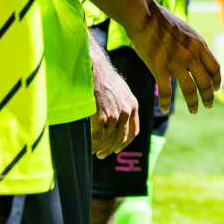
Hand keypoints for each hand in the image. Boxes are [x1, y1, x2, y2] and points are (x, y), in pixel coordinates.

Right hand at [89, 42, 138, 158]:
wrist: (94, 68)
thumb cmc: (104, 78)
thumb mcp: (121, 91)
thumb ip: (123, 105)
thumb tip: (119, 120)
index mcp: (133, 106)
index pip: (134, 131)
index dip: (125, 143)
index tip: (117, 149)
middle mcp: (126, 111)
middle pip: (122, 138)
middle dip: (112, 149)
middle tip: (103, 155)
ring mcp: (114, 114)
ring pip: (109, 139)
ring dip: (102, 148)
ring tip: (94, 151)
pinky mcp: (102, 116)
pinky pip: (98, 137)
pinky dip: (94, 145)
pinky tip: (89, 147)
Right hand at [125, 5, 221, 114]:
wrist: (145, 16)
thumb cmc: (163, 20)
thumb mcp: (187, 30)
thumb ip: (193, 44)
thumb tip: (198, 54)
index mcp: (199, 45)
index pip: (215, 68)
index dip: (217, 81)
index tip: (216, 88)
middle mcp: (191, 55)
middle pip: (206, 82)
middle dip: (209, 97)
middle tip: (208, 105)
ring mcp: (176, 63)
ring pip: (190, 90)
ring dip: (194, 103)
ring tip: (194, 111)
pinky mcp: (159, 68)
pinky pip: (166, 92)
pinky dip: (165, 103)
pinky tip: (164, 109)